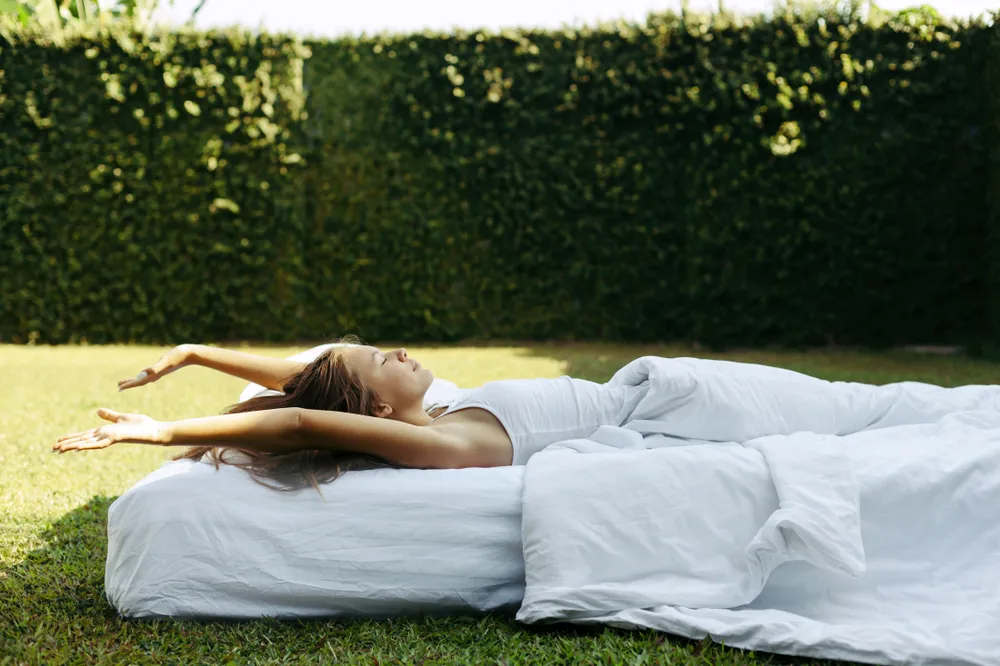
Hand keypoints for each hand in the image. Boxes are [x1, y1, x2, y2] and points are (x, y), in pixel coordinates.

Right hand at [54, 409, 168, 452]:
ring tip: (59, 449)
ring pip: (87, 443)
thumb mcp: (122, 417)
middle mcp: (105, 436)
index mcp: (105, 431)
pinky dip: (89, 445)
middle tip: (52, 449)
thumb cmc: (141, 425)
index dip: (71, 438)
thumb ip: (110, 416)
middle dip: (67, 444)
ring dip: (73, 446)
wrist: (154, 430)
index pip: (84, 435)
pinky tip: (78, 447)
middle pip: (82, 440)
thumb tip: (98, 411)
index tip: (58, 441)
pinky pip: (100, 443)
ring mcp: (109, 438)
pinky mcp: (116, 438)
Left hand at [117, 344, 194, 391]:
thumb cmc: (177, 356)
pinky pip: (152, 373)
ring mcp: (161, 372)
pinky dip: (146, 375)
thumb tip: (145, 372)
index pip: (139, 381)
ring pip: (145, 378)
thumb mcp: (165, 361)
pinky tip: (145, 373)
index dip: (129, 385)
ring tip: (130, 381)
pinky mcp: (164, 367)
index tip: (119, 388)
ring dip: (137, 380)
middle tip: (119, 387)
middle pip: (140, 381)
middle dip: (130, 384)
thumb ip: (156, 368)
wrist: (190, 354)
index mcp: (155, 374)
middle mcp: (157, 375)